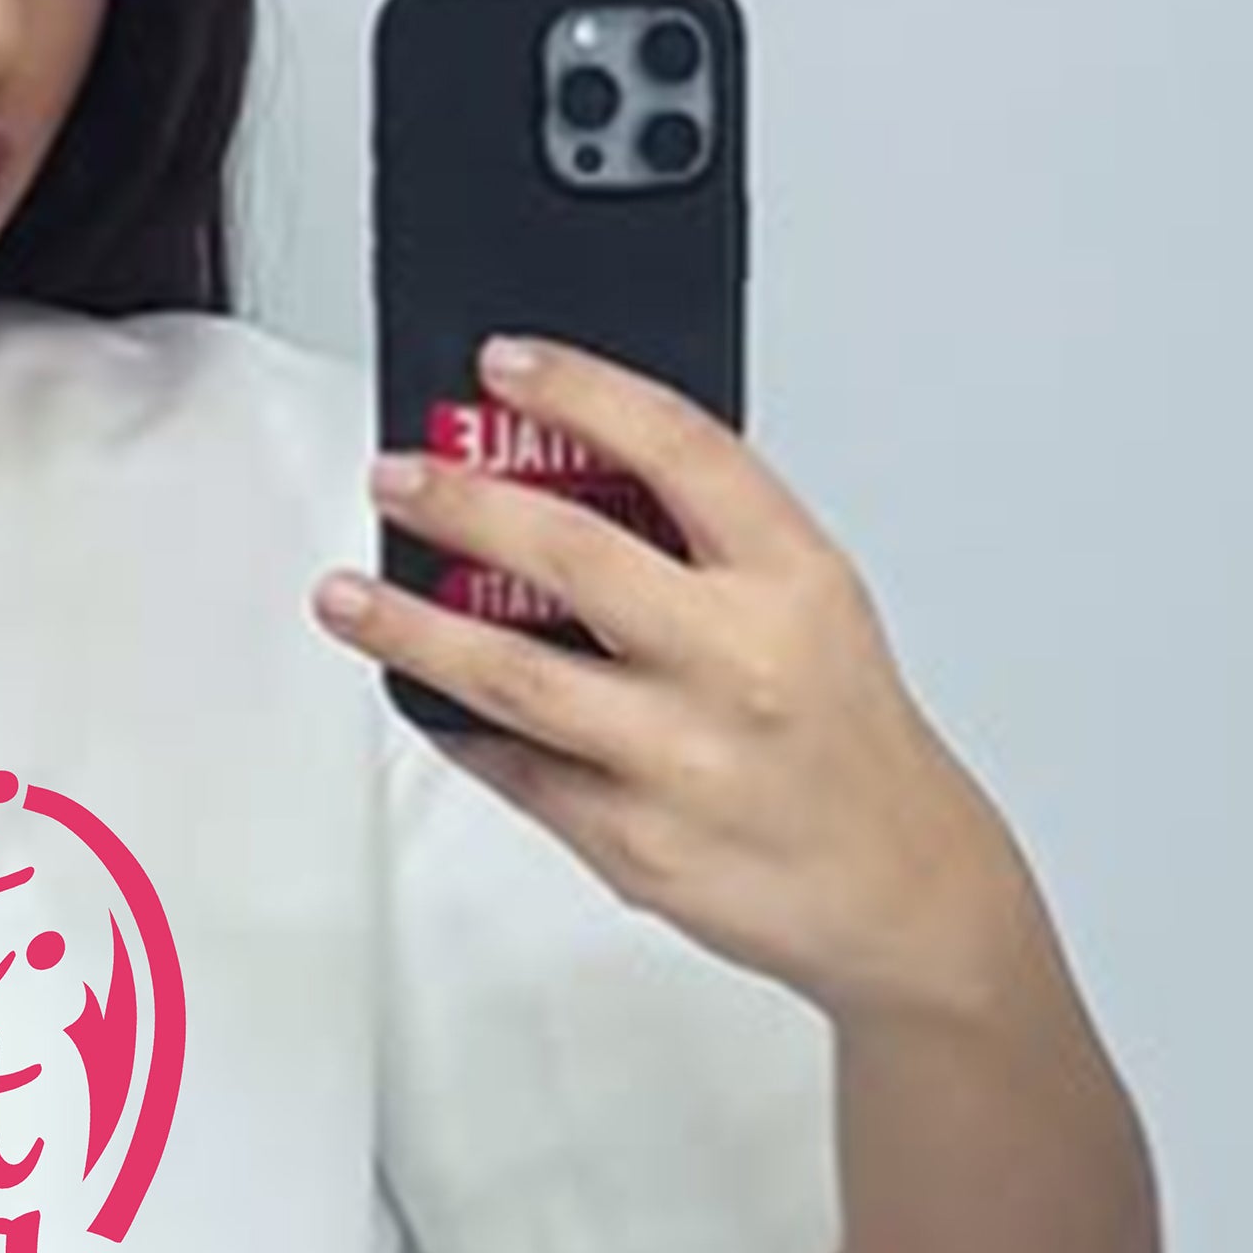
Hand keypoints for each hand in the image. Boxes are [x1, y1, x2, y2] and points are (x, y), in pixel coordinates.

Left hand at [316, 331, 1035, 1027]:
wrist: (901, 889)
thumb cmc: (844, 737)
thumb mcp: (810, 606)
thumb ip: (706, 544)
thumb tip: (562, 478)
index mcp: (792, 579)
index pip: (678, 448)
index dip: (581, 391)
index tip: (505, 364)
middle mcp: (737, 661)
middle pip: (569, 556)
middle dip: (461, 505)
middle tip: (397, 479)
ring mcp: (680, 757)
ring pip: (513, 676)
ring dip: (412, 629)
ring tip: (350, 595)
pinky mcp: (633, 842)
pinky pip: (517, 770)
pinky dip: (461, 727)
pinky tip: (425, 696)